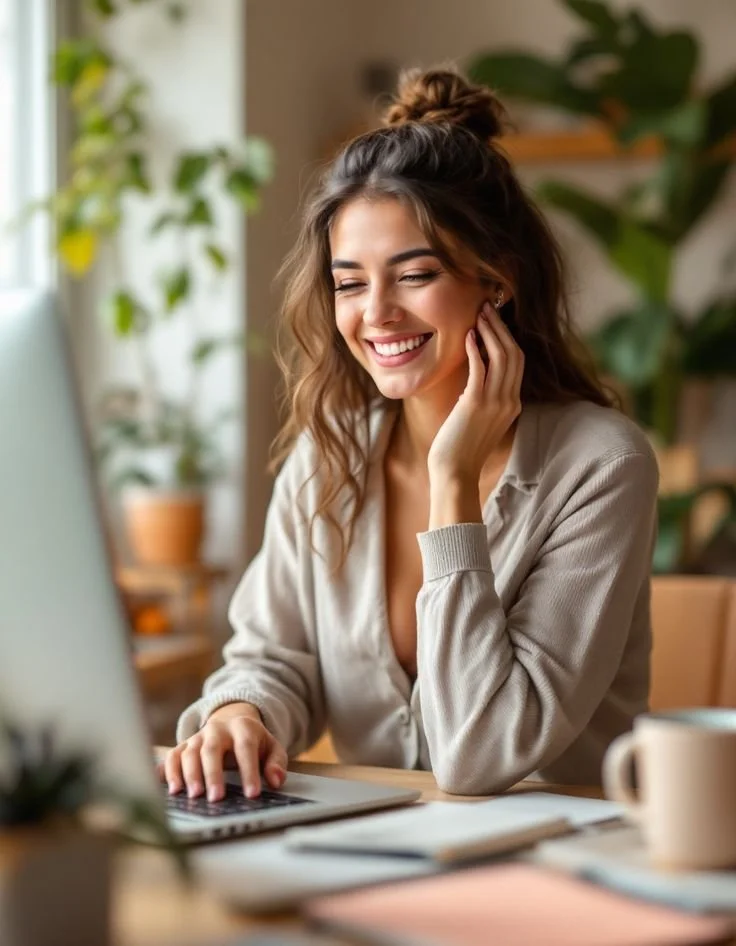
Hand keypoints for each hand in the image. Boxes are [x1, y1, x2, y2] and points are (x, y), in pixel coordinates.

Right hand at [162, 702, 287, 800]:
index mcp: (243, 727)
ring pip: (190, 752)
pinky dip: (169, 772)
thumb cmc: (253, 741)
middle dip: (213, 773)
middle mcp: (217, 729)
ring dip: (190, 774)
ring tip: (194, 796)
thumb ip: (276, 763)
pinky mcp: (183, 746)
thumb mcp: (271, 747)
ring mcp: (197, 737)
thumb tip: (276, 780)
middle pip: (212, 748)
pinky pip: (172, 756)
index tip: (252, 794)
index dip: (249, 771)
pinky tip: (173, 791)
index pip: (246, 747)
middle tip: (216, 797)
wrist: (231, 720)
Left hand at [427, 300, 523, 482]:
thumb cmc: (460, 448)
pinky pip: (480, 368)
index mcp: (513, 404)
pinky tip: (468, 335)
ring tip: (478, 315)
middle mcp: (509, 401)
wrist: (455, 473)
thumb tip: (474, 374)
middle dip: (501, 327)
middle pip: (513, 353)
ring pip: (501, 356)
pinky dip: (475, 349)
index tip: (493, 320)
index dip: (507, 337)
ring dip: (490, 332)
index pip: (518, 362)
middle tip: (487, 308)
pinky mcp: (476, 404)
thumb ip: (482, 397)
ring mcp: (495, 403)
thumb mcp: (478, 419)